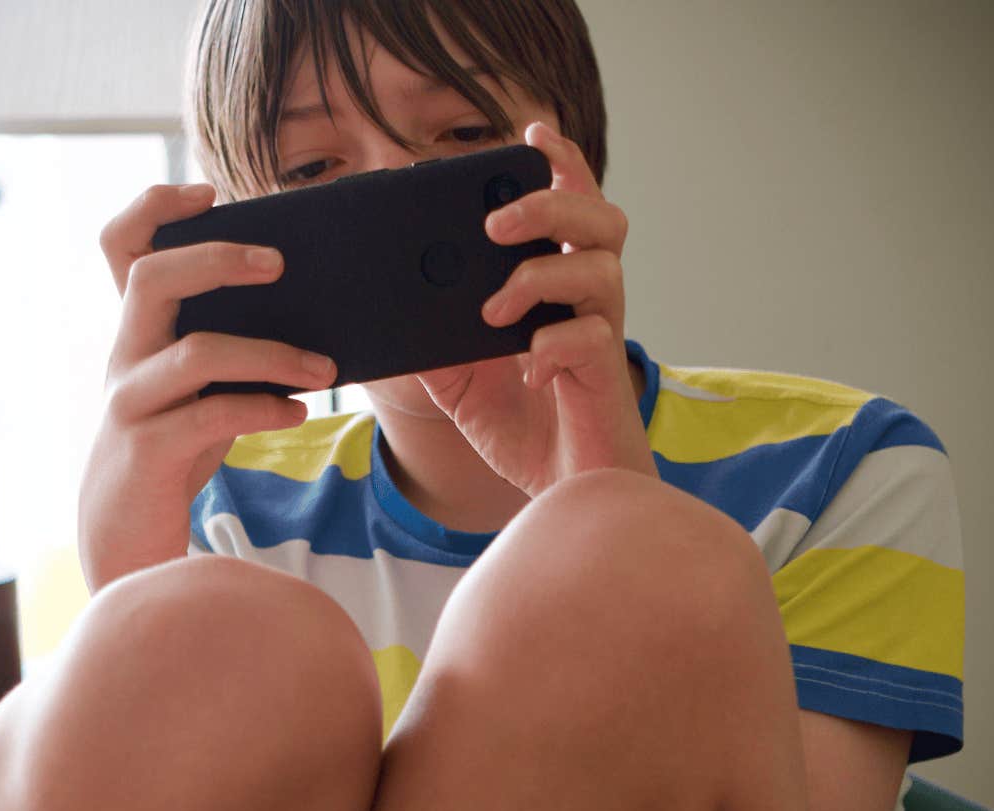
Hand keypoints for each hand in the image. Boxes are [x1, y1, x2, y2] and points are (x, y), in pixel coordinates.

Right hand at [82, 183, 337, 591]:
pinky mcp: (149, 450)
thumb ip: (225, 341)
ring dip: (271, 353)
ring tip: (324, 368)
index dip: (154, 206)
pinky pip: (212, 416)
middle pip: (150, 277)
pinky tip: (295, 411)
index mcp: (136, 329)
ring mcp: (131, 403)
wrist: (126, 533)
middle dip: (218, 257)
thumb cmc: (174, 445)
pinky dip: (263, 408)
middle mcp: (124, 355)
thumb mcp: (193, 385)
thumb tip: (304, 301)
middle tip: (280, 263)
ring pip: (196, 352)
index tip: (206, 192)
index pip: (119, 245)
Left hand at [415, 122, 654, 494]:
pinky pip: (590, 338)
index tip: (531, 133)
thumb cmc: (518, 427)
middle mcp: (588, 298)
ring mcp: (601, 333)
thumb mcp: (455, 375)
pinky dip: (550, 348)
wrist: (558, 494)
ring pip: (600, 267)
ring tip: (494, 308)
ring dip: (539, 276)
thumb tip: (388, 304)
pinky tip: (526, 372)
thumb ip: (431, 336)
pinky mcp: (606, 375)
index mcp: (557, 283)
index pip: (571, 204)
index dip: (562, 163)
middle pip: (599, 217)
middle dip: (548, 205)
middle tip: (496, 224)